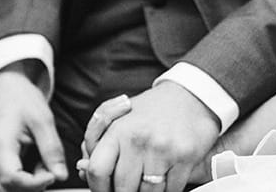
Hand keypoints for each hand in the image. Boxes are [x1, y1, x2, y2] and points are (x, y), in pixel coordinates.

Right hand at [0, 64, 67, 191]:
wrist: (5, 87)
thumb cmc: (22, 98)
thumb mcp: (43, 119)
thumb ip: (52, 149)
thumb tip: (60, 176)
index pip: (11, 178)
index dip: (34, 183)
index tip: (53, 175)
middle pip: (6, 187)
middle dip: (32, 185)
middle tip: (50, 170)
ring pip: (6, 186)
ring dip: (29, 182)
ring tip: (45, 162)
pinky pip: (7, 177)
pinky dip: (24, 177)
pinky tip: (37, 161)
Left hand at [77, 82, 219, 191]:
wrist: (192, 95)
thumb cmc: (152, 109)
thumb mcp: (118, 118)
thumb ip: (97, 143)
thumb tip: (83, 168)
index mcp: (119, 129)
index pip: (97, 171)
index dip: (98, 188)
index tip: (104, 190)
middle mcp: (139, 139)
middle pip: (122, 188)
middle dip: (125, 191)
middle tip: (130, 184)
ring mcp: (163, 149)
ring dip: (148, 191)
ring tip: (150, 176)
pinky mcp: (185, 157)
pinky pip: (171, 190)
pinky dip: (168, 189)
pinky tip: (167, 174)